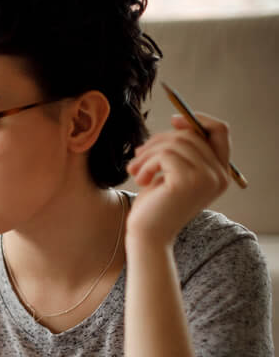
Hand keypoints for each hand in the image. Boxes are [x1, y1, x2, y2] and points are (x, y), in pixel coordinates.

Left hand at [126, 112, 230, 245]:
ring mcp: (206, 178)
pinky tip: (139, 179)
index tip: (173, 121)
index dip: (197, 121)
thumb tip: (178, 120)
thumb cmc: (155, 206)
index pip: (220, 132)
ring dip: (148, 154)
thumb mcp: (171, 173)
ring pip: (175, 143)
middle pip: (191, 135)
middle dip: (159, 141)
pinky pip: (164, 155)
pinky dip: (146, 163)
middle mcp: (219, 176)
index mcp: (220, 173)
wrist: (147, 236)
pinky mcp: (188, 181)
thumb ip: (180, 150)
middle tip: (137, 156)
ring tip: (135, 170)